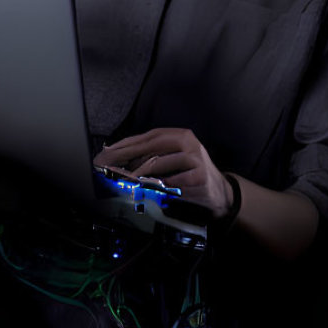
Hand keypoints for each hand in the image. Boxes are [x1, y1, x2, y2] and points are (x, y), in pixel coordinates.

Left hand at [94, 127, 233, 219]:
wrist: (219, 192)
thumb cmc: (188, 174)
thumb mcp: (172, 159)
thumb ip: (151, 156)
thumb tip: (119, 158)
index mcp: (180, 135)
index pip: (148, 136)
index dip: (127, 143)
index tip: (108, 151)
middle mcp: (188, 142)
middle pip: (152, 145)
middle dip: (127, 154)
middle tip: (109, 163)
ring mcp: (196, 158)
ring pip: (160, 162)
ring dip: (139, 171)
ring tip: (123, 176)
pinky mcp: (200, 176)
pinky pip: (173, 181)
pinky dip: (159, 184)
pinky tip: (148, 187)